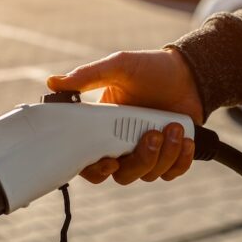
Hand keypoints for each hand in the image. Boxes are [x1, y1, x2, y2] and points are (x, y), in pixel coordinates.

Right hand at [47, 49, 202, 184]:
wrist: (189, 72)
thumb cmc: (150, 68)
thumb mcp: (117, 67)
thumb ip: (87, 76)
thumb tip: (53, 82)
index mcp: (104, 129)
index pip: (90, 162)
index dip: (96, 170)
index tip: (111, 161)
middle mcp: (123, 146)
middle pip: (122, 175)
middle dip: (140, 160)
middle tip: (153, 135)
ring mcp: (148, 152)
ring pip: (148, 174)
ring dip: (164, 155)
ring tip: (174, 127)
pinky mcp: (171, 155)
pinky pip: (172, 172)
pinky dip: (180, 160)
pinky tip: (184, 139)